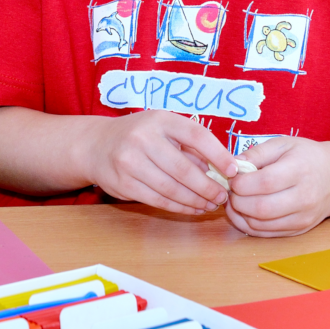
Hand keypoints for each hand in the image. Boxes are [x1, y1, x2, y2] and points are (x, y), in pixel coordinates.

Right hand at [80, 110, 233, 215]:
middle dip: (208, 186)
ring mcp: (130, 162)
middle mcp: (143, 138)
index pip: (197, 135)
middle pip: (184, 169)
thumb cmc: (140, 136)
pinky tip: (192, 208)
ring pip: (172, 188)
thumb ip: (190, 146)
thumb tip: (223, 169)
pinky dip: (179, 207)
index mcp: (161, 120)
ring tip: (211, 205)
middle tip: (223, 196)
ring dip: (195, 200)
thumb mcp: (164, 129)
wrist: (96, 145)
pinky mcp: (123, 184)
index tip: (233, 170)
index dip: (218, 154)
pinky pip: (157, 200)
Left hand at [225, 136, 329, 236]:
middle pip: (261, 207)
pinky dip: (248, 225)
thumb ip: (257, 153)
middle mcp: (304, 197)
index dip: (241, 182)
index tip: (233, 177)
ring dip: (239, 215)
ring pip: (260, 224)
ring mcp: (302, 217)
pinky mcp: (298, 230)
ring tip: (235, 200)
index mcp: (300, 170)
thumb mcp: (284, 144)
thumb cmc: (307, 157)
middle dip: (237, 200)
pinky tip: (243, 212)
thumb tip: (232, 166)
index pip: (265, 182)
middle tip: (231, 191)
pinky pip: (265, 234)